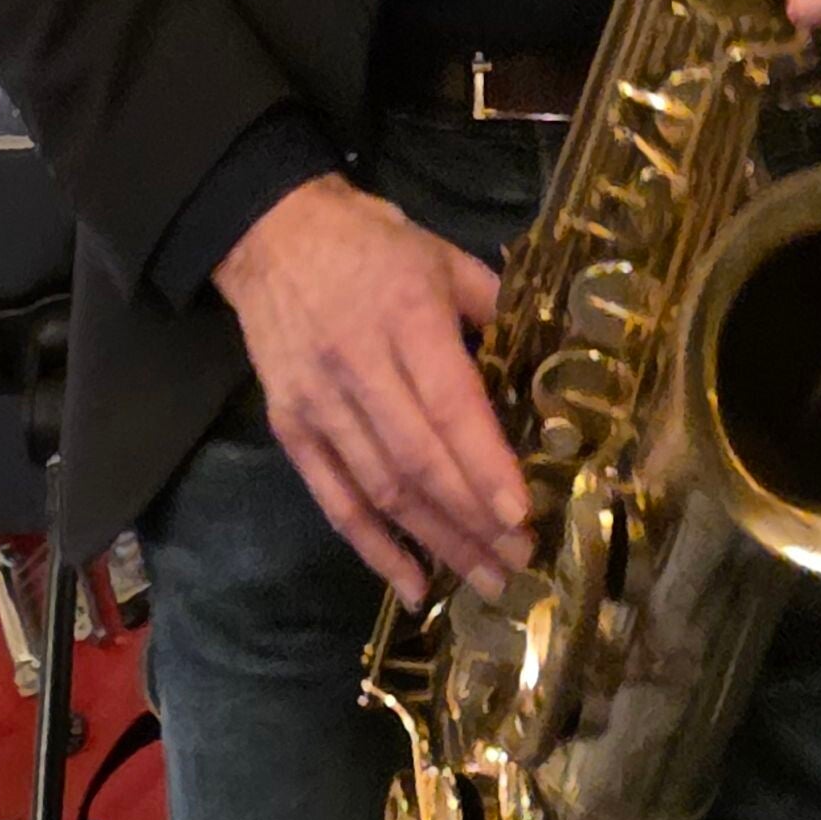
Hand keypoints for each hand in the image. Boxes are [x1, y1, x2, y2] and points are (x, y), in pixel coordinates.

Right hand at [213, 174, 532, 605]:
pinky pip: (334, 499)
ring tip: (485, 579)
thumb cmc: (372, 243)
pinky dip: (372, 547)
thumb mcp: (443, 257)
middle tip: (520, 560)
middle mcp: (359, 368)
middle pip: (418, 461)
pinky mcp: (290, 427)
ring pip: (381, 489)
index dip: (485, 465)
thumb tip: (551, 357)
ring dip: (435, 542)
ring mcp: (319, 404)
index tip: (522, 514)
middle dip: (473, 520)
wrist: (269, 233)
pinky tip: (411, 586)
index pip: (450, 405)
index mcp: (407, 319)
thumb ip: (496, 308)